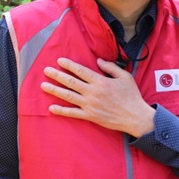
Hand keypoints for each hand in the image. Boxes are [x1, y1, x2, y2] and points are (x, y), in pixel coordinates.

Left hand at [40, 57, 154, 136]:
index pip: (80, 70)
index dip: (68, 65)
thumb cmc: (131, 96)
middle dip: (57, 75)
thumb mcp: (124, 76)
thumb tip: (98, 60)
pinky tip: (51, 108)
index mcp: (100, 81)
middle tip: (46, 70)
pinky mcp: (90, 116)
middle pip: (70, 82)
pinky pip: (73, 113)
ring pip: (68, 96)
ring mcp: (90, 105)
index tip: (59, 60)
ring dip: (54, 90)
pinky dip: (61, 111)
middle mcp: (92, 92)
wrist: (135, 117)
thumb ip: (110, 67)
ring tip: (43, 86)